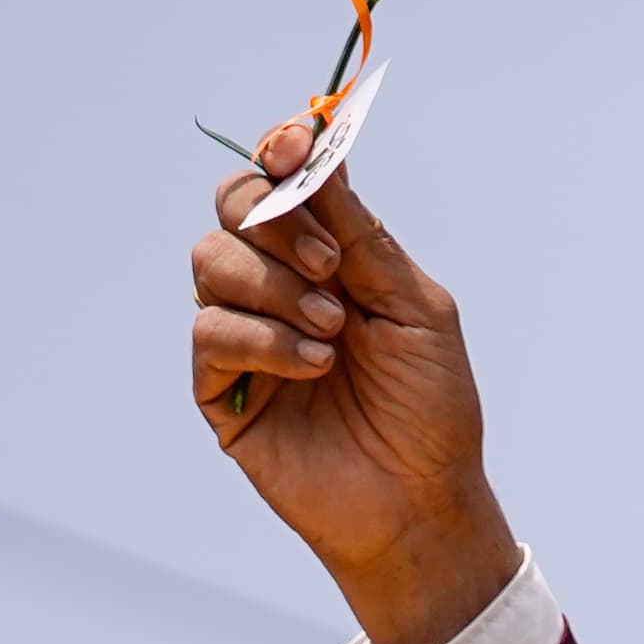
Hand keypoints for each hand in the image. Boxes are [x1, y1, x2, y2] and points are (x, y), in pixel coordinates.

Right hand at [189, 117, 519, 643]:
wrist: (422, 499)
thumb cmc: (431, 408)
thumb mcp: (415, 306)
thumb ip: (363, 233)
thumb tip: (320, 151)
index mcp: (329, 258)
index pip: (281, 182)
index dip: (280, 153)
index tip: (293, 144)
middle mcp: (278, 286)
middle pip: (234, 206)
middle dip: (274, 220)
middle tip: (329, 263)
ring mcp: (245, 334)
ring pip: (212, 260)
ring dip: (276, 286)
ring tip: (335, 332)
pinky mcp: (220, 389)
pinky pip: (211, 331)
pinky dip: (266, 339)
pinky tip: (316, 366)